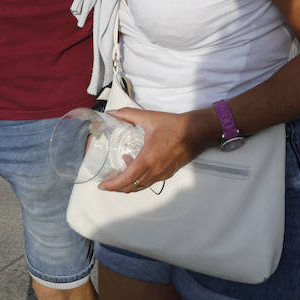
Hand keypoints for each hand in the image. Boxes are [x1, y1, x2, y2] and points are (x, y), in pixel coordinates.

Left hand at [98, 106, 214, 193]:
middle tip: (106, 182)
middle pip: (131, 187)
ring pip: (140, 186)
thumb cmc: (174, 125)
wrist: (197, 131)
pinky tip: (135, 165)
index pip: (126, 179)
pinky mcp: (168, 173)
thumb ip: (128, 114)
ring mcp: (162, 174)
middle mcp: (155, 170)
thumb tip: (112, 112)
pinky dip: (138, 180)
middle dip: (117, 187)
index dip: (112, 185)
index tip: (102, 185)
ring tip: (118, 175)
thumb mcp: (149, 117)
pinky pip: (149, 182)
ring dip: (128, 184)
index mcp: (148, 159)